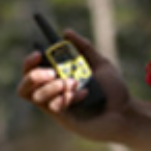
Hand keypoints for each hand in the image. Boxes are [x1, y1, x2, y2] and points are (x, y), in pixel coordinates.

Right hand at [16, 29, 134, 143]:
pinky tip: (84, 96)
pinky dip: (68, 97)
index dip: (30, 61)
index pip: (33, 70)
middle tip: (53, 72)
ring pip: (34, 95)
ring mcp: (57, 106)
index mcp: (60, 78)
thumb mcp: (101, 64)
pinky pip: (51, 106)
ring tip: (74, 83)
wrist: (126, 112)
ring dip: (53, 86)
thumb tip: (66, 32)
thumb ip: (84, 48)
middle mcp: (55, 92)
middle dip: (34, 75)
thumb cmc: (114, 90)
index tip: (39, 53)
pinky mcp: (62, 118)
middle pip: (25, 84)